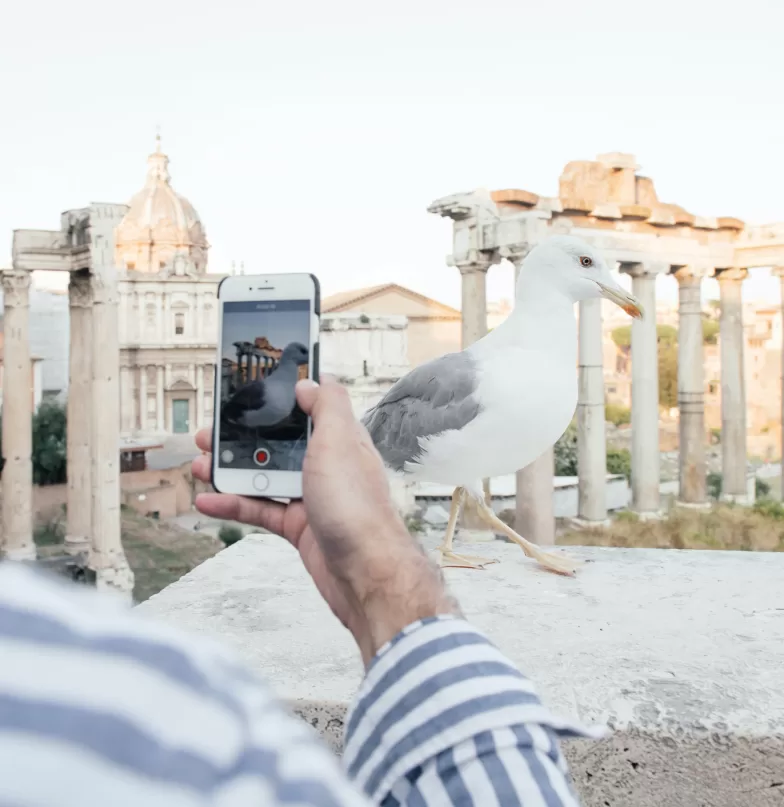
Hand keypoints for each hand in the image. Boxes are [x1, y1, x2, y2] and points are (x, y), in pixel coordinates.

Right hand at [192, 378, 457, 663]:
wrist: (364, 572)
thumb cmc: (358, 508)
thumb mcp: (340, 441)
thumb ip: (327, 407)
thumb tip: (311, 382)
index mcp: (339, 440)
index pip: (307, 410)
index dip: (279, 400)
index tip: (250, 391)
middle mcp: (326, 466)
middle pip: (277, 444)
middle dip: (243, 438)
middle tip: (211, 434)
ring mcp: (312, 497)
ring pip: (264, 477)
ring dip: (231, 470)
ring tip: (201, 464)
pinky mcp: (299, 526)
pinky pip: (260, 510)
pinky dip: (234, 505)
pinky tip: (209, 501)